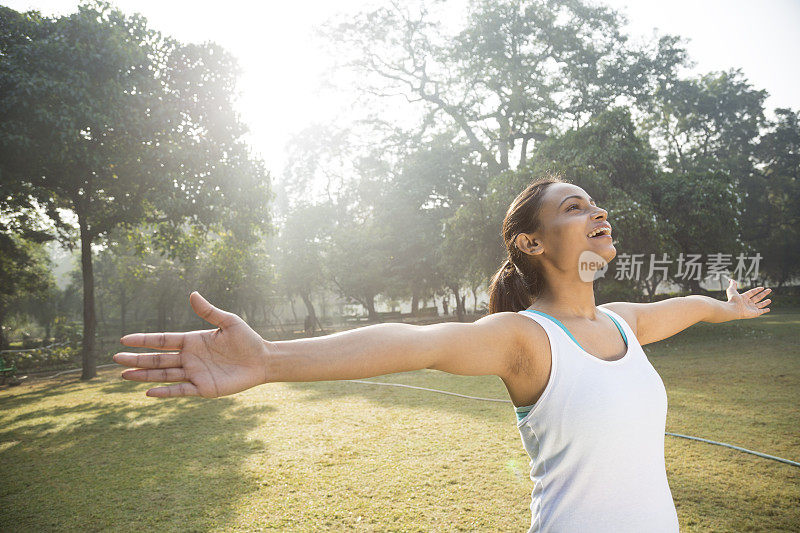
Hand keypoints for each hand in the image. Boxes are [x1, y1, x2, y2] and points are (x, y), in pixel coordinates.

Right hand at [114, 292, 268, 397]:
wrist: (263, 360)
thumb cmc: (247, 339)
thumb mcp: (229, 322)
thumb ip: (209, 311)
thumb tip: (192, 294)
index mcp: (192, 341)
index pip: (163, 340)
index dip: (144, 340)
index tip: (124, 339)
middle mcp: (190, 358)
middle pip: (158, 359)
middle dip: (137, 359)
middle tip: (116, 359)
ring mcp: (195, 374)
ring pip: (164, 375)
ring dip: (144, 376)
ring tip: (124, 375)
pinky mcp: (204, 388)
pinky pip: (180, 390)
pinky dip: (165, 392)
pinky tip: (148, 392)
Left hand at [725, 277, 771, 319]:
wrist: (733, 309)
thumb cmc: (732, 300)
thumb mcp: (732, 290)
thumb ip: (733, 285)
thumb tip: (731, 280)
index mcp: (743, 297)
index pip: (752, 292)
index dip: (757, 290)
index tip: (762, 287)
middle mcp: (748, 303)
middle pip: (758, 297)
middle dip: (764, 294)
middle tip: (769, 290)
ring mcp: (751, 308)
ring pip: (760, 305)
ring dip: (765, 302)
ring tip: (770, 300)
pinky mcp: (755, 313)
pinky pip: (761, 312)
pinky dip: (765, 310)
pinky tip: (768, 309)